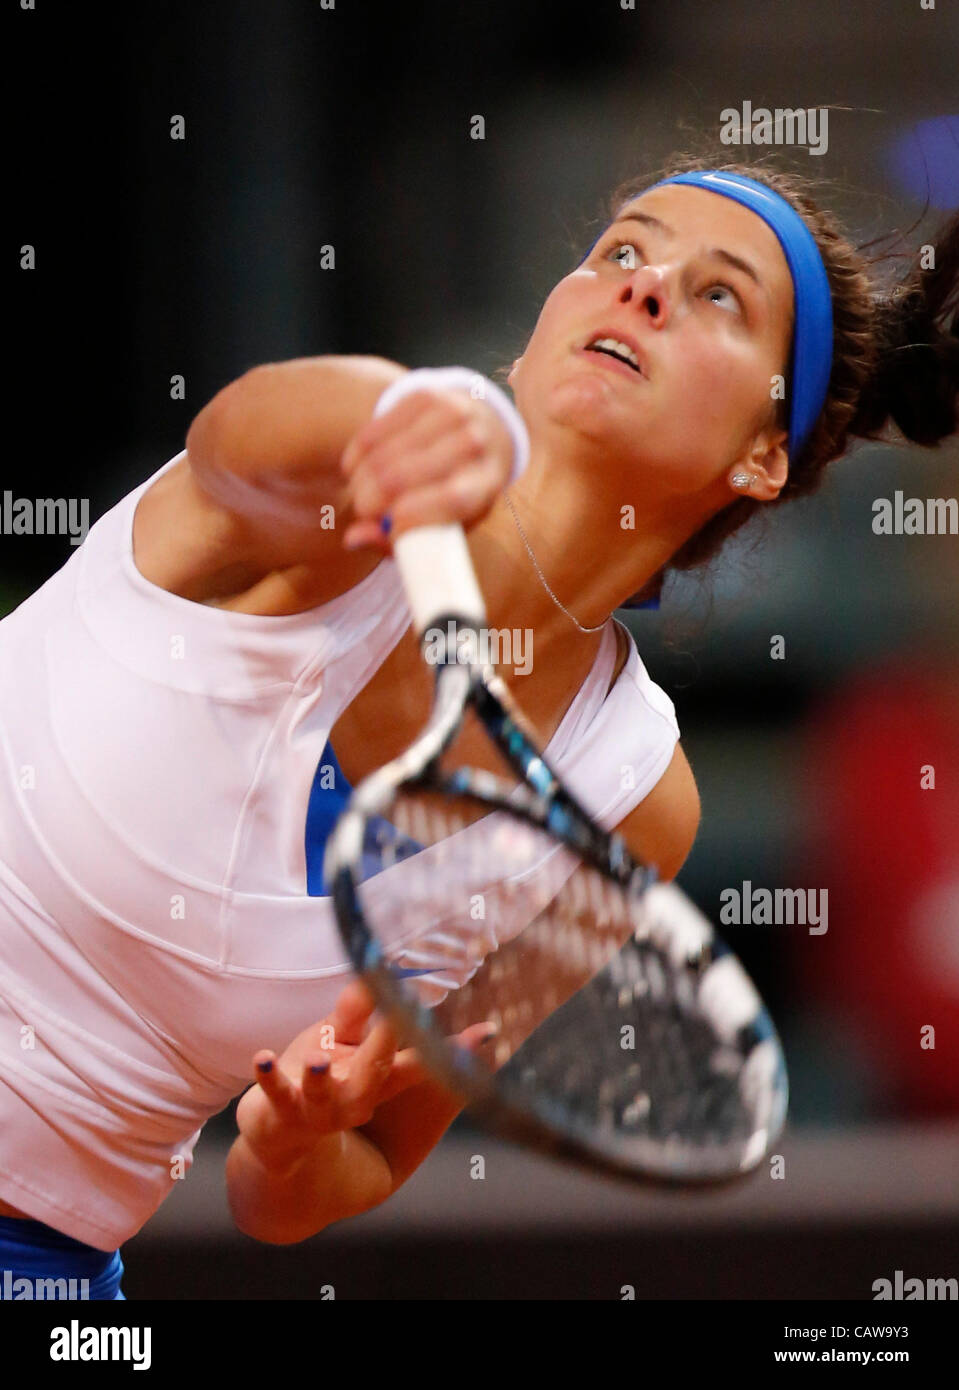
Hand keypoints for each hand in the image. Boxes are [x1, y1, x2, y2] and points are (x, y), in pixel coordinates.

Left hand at [237, 978, 494, 1174]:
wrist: (281, 1136)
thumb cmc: (325, 1077)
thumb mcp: (352, 1040)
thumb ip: (373, 1007)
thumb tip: (396, 968)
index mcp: (379, 1078)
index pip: (420, 1060)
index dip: (450, 1048)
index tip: (482, 1029)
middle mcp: (355, 1096)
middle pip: (375, 1072)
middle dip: (384, 1047)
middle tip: (395, 1016)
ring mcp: (319, 1107)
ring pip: (324, 1095)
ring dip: (323, 1079)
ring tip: (320, 1059)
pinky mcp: (282, 1109)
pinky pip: (275, 1094)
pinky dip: (269, 1077)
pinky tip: (264, 1057)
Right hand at [339, 386, 514, 549]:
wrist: (486, 432)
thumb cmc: (460, 491)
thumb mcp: (449, 521)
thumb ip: (404, 539)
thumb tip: (354, 538)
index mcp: (486, 482)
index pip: (450, 498)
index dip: (410, 517)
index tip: (387, 527)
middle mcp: (474, 444)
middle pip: (403, 477)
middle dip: (369, 501)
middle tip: (363, 511)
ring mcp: (451, 414)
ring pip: (382, 456)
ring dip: (359, 481)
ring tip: (359, 492)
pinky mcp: (426, 395)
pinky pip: (374, 431)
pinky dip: (356, 455)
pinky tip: (355, 468)